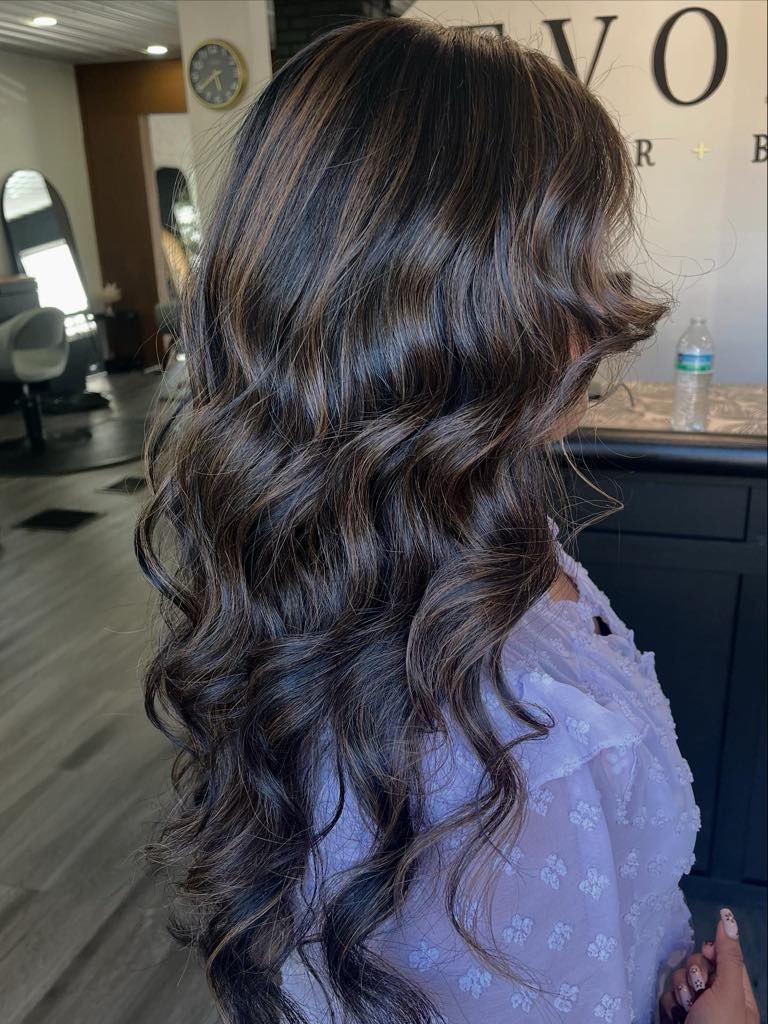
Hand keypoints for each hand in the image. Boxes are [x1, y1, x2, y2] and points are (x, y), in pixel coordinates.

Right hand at [659, 908, 758, 1022]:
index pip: (723, 956)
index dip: (712, 953)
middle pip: (698, 965)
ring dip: (680, 991)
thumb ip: (727, 955)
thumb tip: (727, 916)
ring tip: (687, 1010)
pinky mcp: (677, 1017)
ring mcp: (696, 1010)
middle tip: (698, 992)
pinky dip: (670, 1006)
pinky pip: (667, 997)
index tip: (707, 956)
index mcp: (737, 993)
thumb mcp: (728, 991)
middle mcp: (716, 999)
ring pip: (679, 979)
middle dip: (693, 974)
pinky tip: (677, 1017)